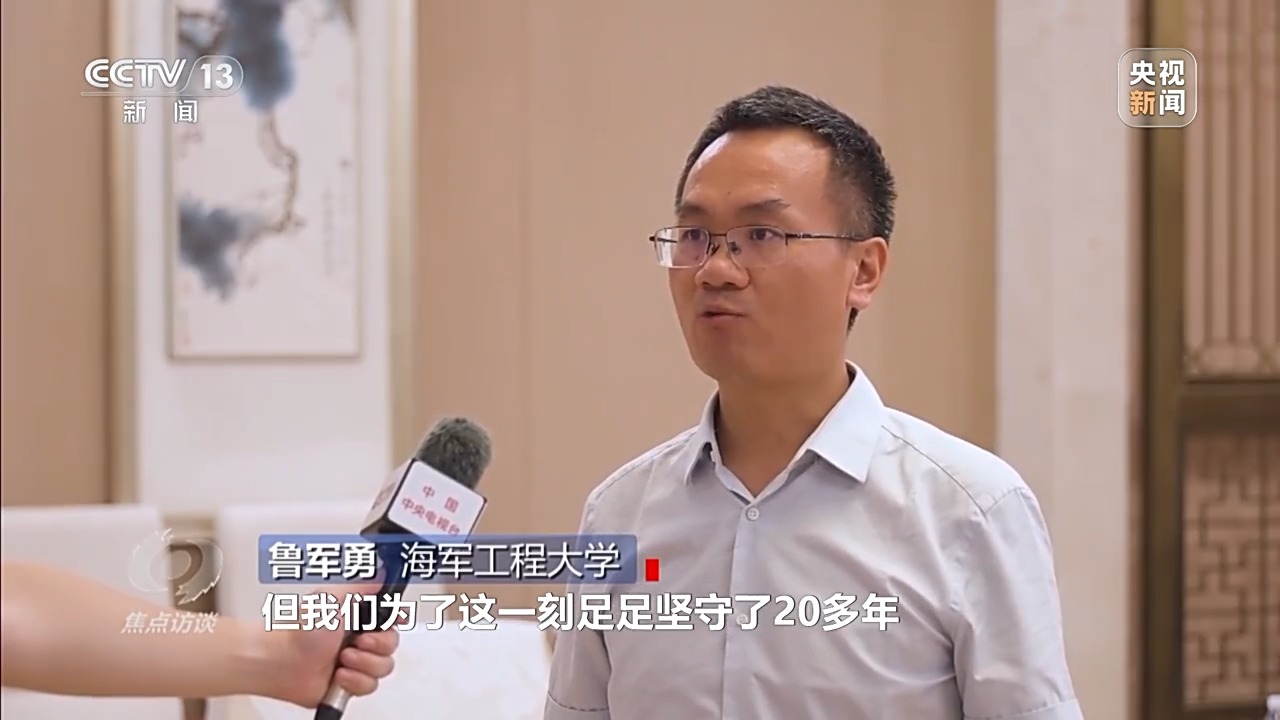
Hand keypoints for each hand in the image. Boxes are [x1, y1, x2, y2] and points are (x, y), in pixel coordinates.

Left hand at [265, 587, 401, 707]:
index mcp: (357, 617)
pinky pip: (369, 686)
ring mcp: (355, 663)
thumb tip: (379, 571)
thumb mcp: (331, 598)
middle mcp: (358, 639)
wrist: (279, 662)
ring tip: (344, 659)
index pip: (391, 616)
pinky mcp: (349, 684)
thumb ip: (361, 586)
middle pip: (392, 644)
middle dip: (378, 645)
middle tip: (359, 641)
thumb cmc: (298, 631)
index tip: (395, 619)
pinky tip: (339, 674)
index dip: (397, 618)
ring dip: (365, 664)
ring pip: (383, 667)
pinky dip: (355, 681)